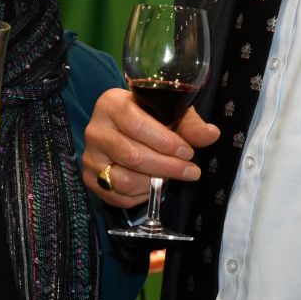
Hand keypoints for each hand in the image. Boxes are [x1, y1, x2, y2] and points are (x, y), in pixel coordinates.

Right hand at [82, 87, 219, 208]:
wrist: (121, 128)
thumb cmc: (149, 118)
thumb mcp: (170, 113)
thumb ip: (190, 124)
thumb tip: (211, 134)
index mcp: (112, 103)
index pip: (136, 124)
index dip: (165, 142)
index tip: (188, 152)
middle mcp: (95, 129)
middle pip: (132, 155)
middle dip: (167, 167)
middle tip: (191, 171)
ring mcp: (90, 156)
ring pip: (124, 180)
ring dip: (153, 183)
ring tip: (171, 177)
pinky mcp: (89, 178)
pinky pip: (117, 196)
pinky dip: (140, 195)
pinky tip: (153, 185)